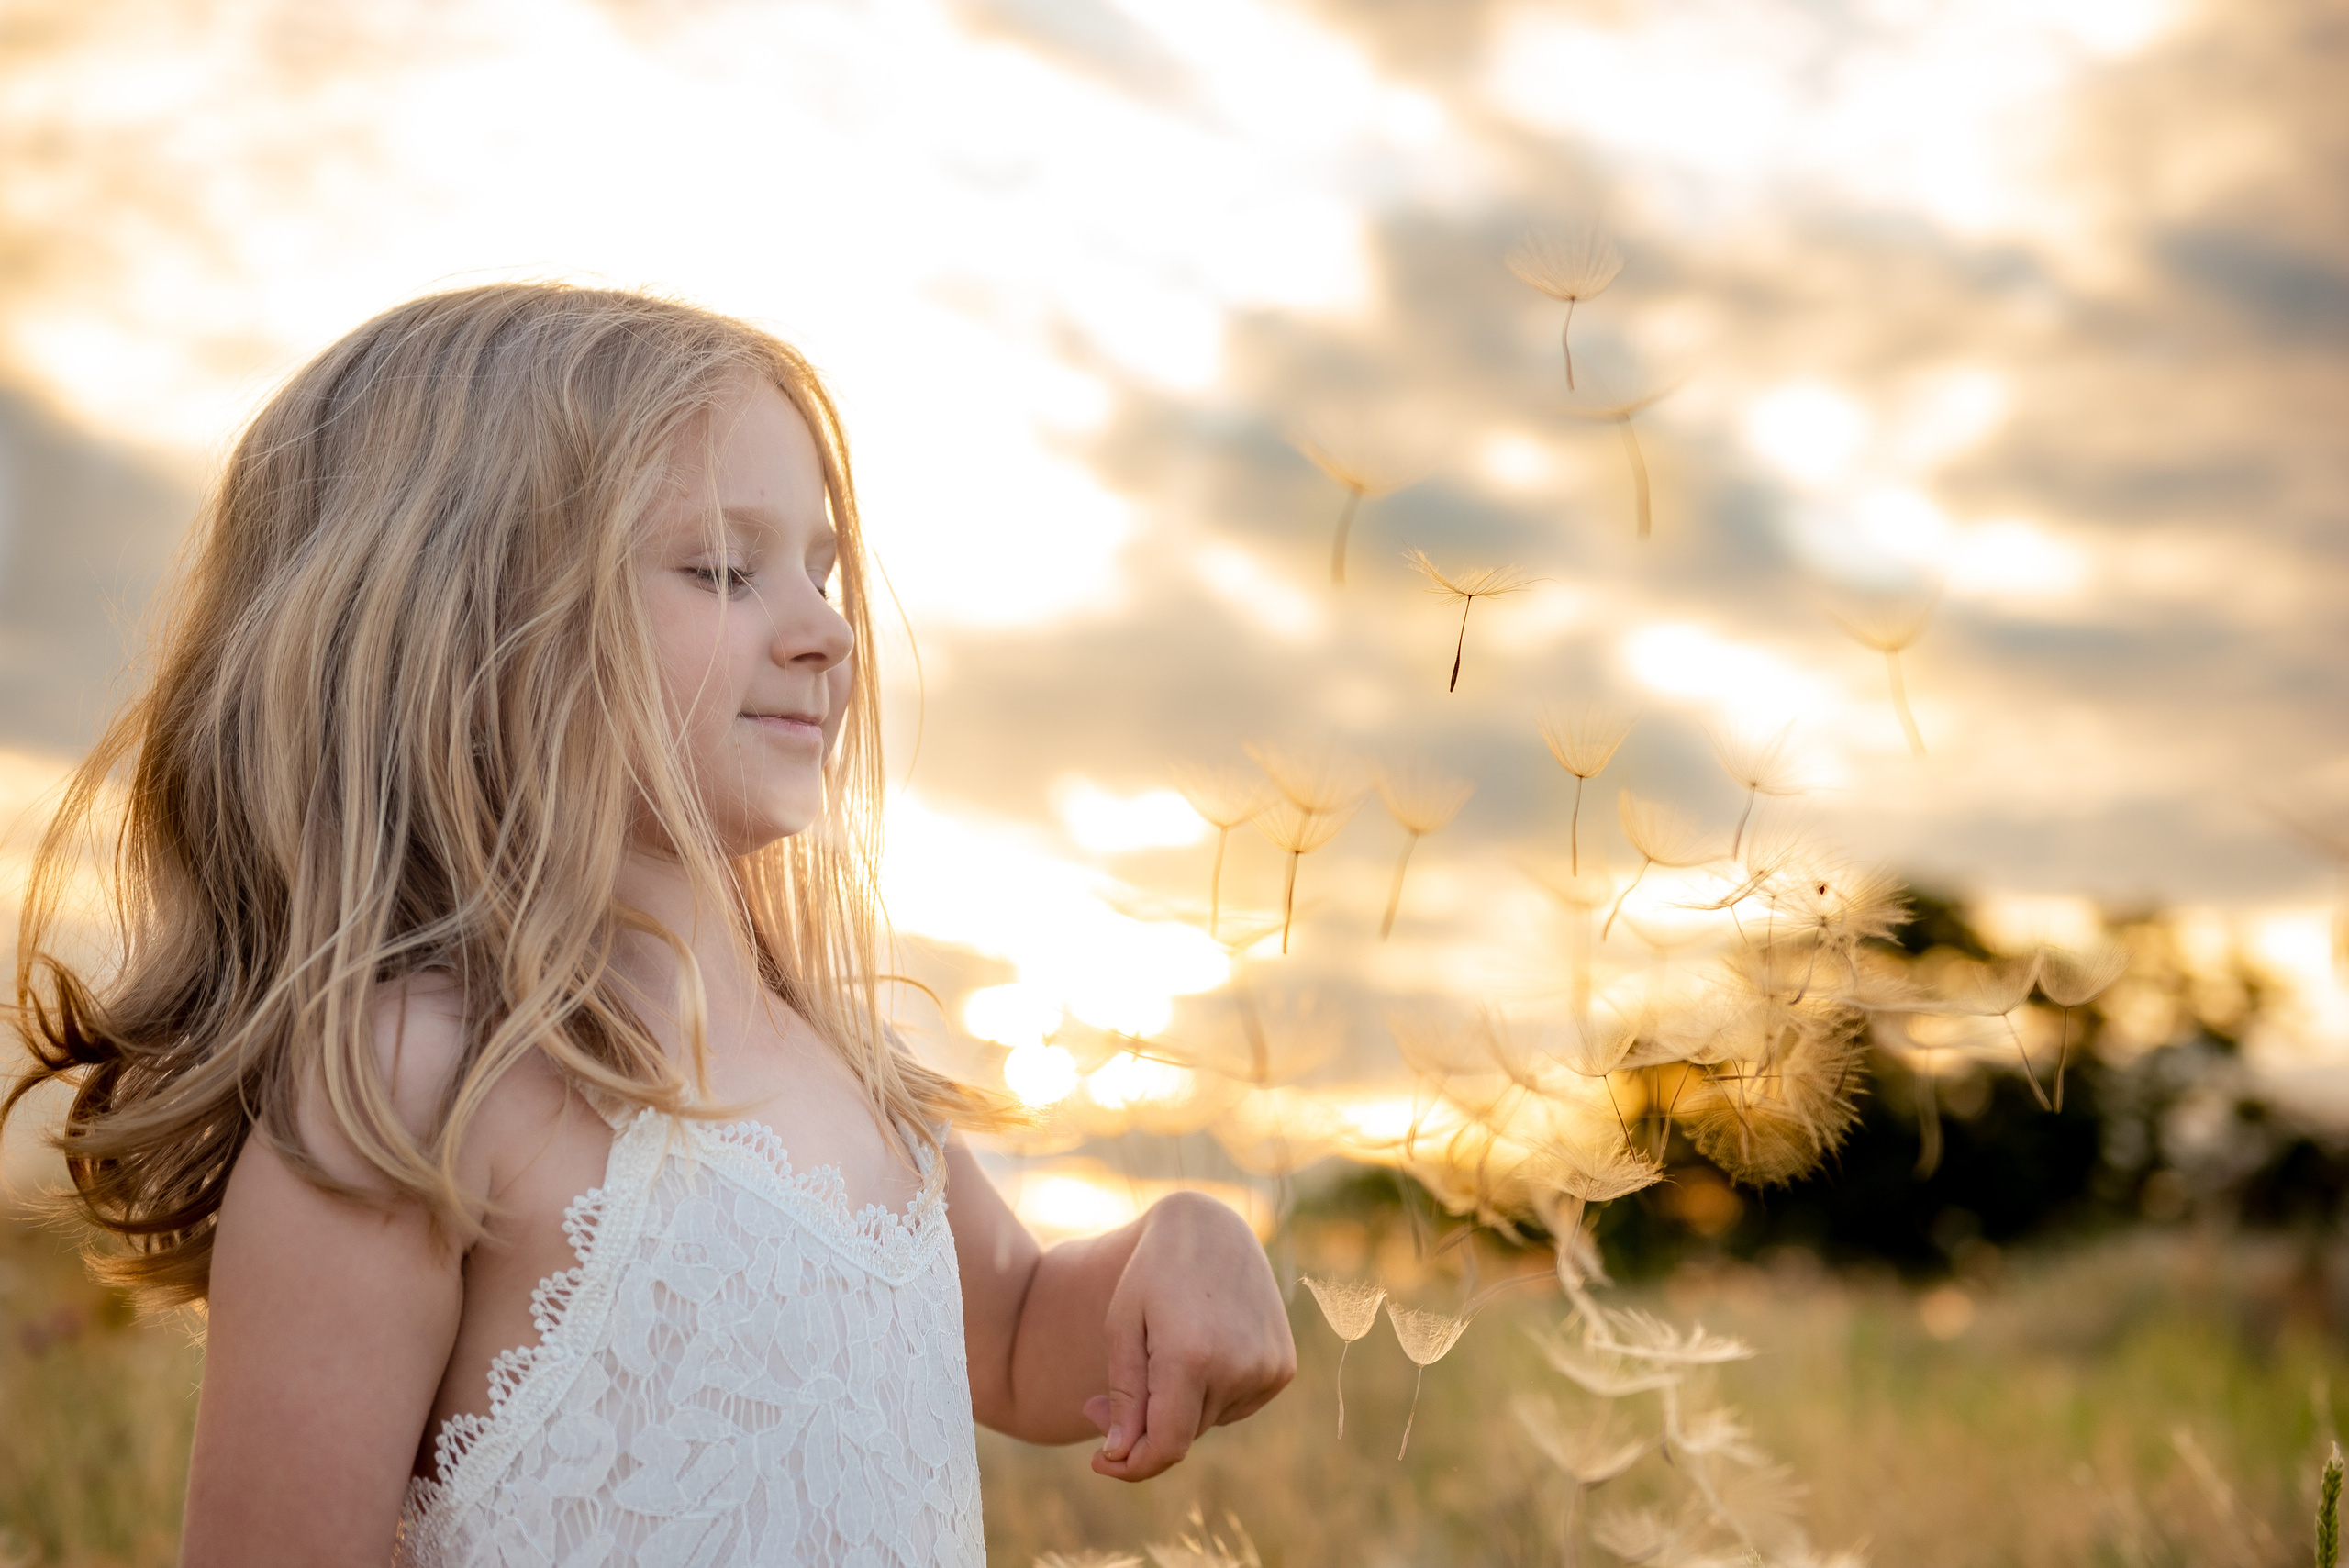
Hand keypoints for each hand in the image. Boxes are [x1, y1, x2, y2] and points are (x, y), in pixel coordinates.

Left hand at [1080, 1191, 1294, 1479]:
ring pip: (1209, 1420)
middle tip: (1106, 1397)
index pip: (1165, 1447)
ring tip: (1167, 1349)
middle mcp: (1238, 1366)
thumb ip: (1124, 1395)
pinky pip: (1236, 1405)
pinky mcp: (1282, 1366)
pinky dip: (1212, 1393)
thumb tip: (1121, 1454)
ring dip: (1181, 1404)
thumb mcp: (1122, 1327)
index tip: (1098, 1460)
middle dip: (1146, 1426)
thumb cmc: (1152, 1275)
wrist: (1212, 1228)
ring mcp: (1267, 1367)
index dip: (1131, 1465)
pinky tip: (1201, 1348)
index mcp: (1191, 1356)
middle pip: (1184, 1433)